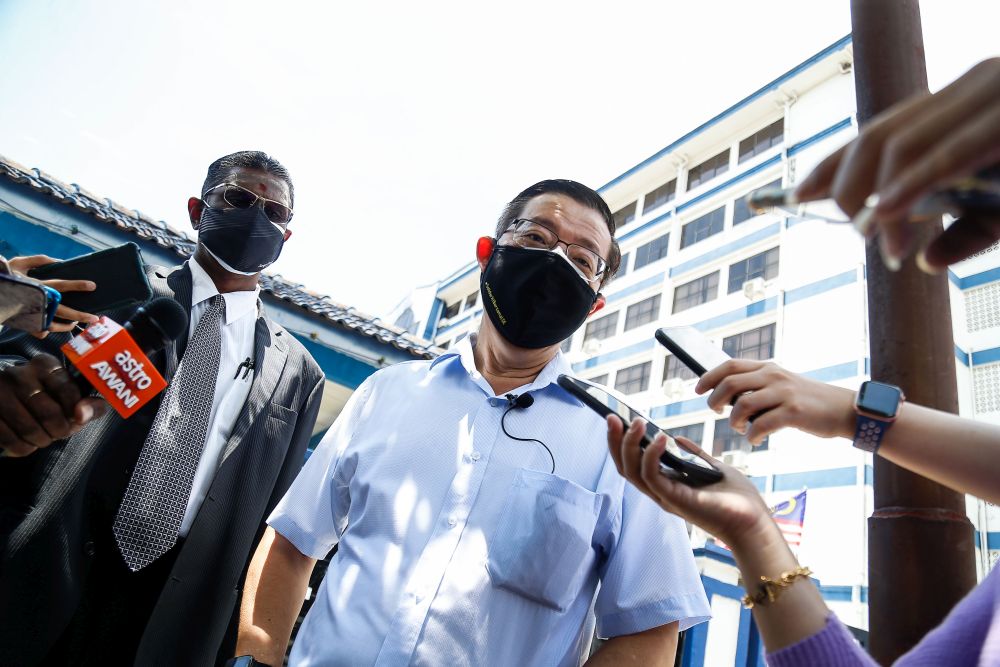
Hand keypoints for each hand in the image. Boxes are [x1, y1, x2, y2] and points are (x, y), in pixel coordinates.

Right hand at [0, 353, 107, 456]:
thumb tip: (84, 414)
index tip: (74, 418)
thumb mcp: (68, 393)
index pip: (69, 391)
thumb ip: (87, 403)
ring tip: (43, 438)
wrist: (5, 395)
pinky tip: (26, 443)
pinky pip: (10, 440)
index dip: (76, 412)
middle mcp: (19, 374)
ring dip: (42, 441)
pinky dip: (23, 448)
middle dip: (59, 431)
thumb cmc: (45, 396)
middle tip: (58, 432)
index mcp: (45, 365)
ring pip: (29, 430)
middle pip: (50, 414)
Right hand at [7, 255, 98, 335]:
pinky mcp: (23, 323)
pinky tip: (56, 327)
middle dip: (79, 315)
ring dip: (66, 326)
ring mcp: (29, 315)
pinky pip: (39, 331)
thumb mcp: (19, 263)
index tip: (92, 286)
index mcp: (35, 286)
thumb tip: (60, 261)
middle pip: (61, 311)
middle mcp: (34, 302)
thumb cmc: (5, 276)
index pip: (60, 285)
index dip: (77, 285)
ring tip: (76, 323)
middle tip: (94, 317)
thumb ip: (40, 260)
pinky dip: (48, 331)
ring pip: (52, 326)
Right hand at [607, 415, 772, 550]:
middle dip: (614, 442)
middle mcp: (660, 493)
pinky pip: (652, 476)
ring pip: (632, 472)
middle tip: (612, 418)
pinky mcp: (674, 500)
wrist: (754, 522)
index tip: (618, 420)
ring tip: (635, 422)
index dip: (621, 443)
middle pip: (624, 467)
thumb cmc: (737, 499)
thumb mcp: (711, 468)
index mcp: (666, 486)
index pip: (632, 464)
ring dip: (629, 445)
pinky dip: (650, 455)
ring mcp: (665, 497)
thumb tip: (678, 439)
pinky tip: (659, 436)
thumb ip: (693, 455)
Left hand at [696, 360, 855, 444]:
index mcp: (768, 368)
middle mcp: (773, 376)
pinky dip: (752, 435)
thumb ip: (758, 386)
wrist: (844, 409)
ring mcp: (784, 393)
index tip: (697, 390)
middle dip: (715, 400)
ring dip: (733, 421)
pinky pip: (761, 424)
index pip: (730, 366)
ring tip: (739, 429)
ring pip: (742, 405)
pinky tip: (756, 440)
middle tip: (718, 413)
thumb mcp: (781, 384)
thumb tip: (726, 397)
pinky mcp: (794, 412)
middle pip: (730, 383)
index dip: (709, 377)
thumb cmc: (807, 402)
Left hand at [795, 58, 999, 269]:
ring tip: (871, 237)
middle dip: (845, 185)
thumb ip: (964, 234)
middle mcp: (968, 87)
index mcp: (957, 101)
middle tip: (851, 230)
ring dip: (876, 197)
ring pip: (900, 145)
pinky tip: (880, 212)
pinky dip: (908, 185)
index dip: (831, 163)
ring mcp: (988, 96)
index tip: (794, 196)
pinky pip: (945, 156)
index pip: (878, 131)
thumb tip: (926, 262)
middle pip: (878, 137)